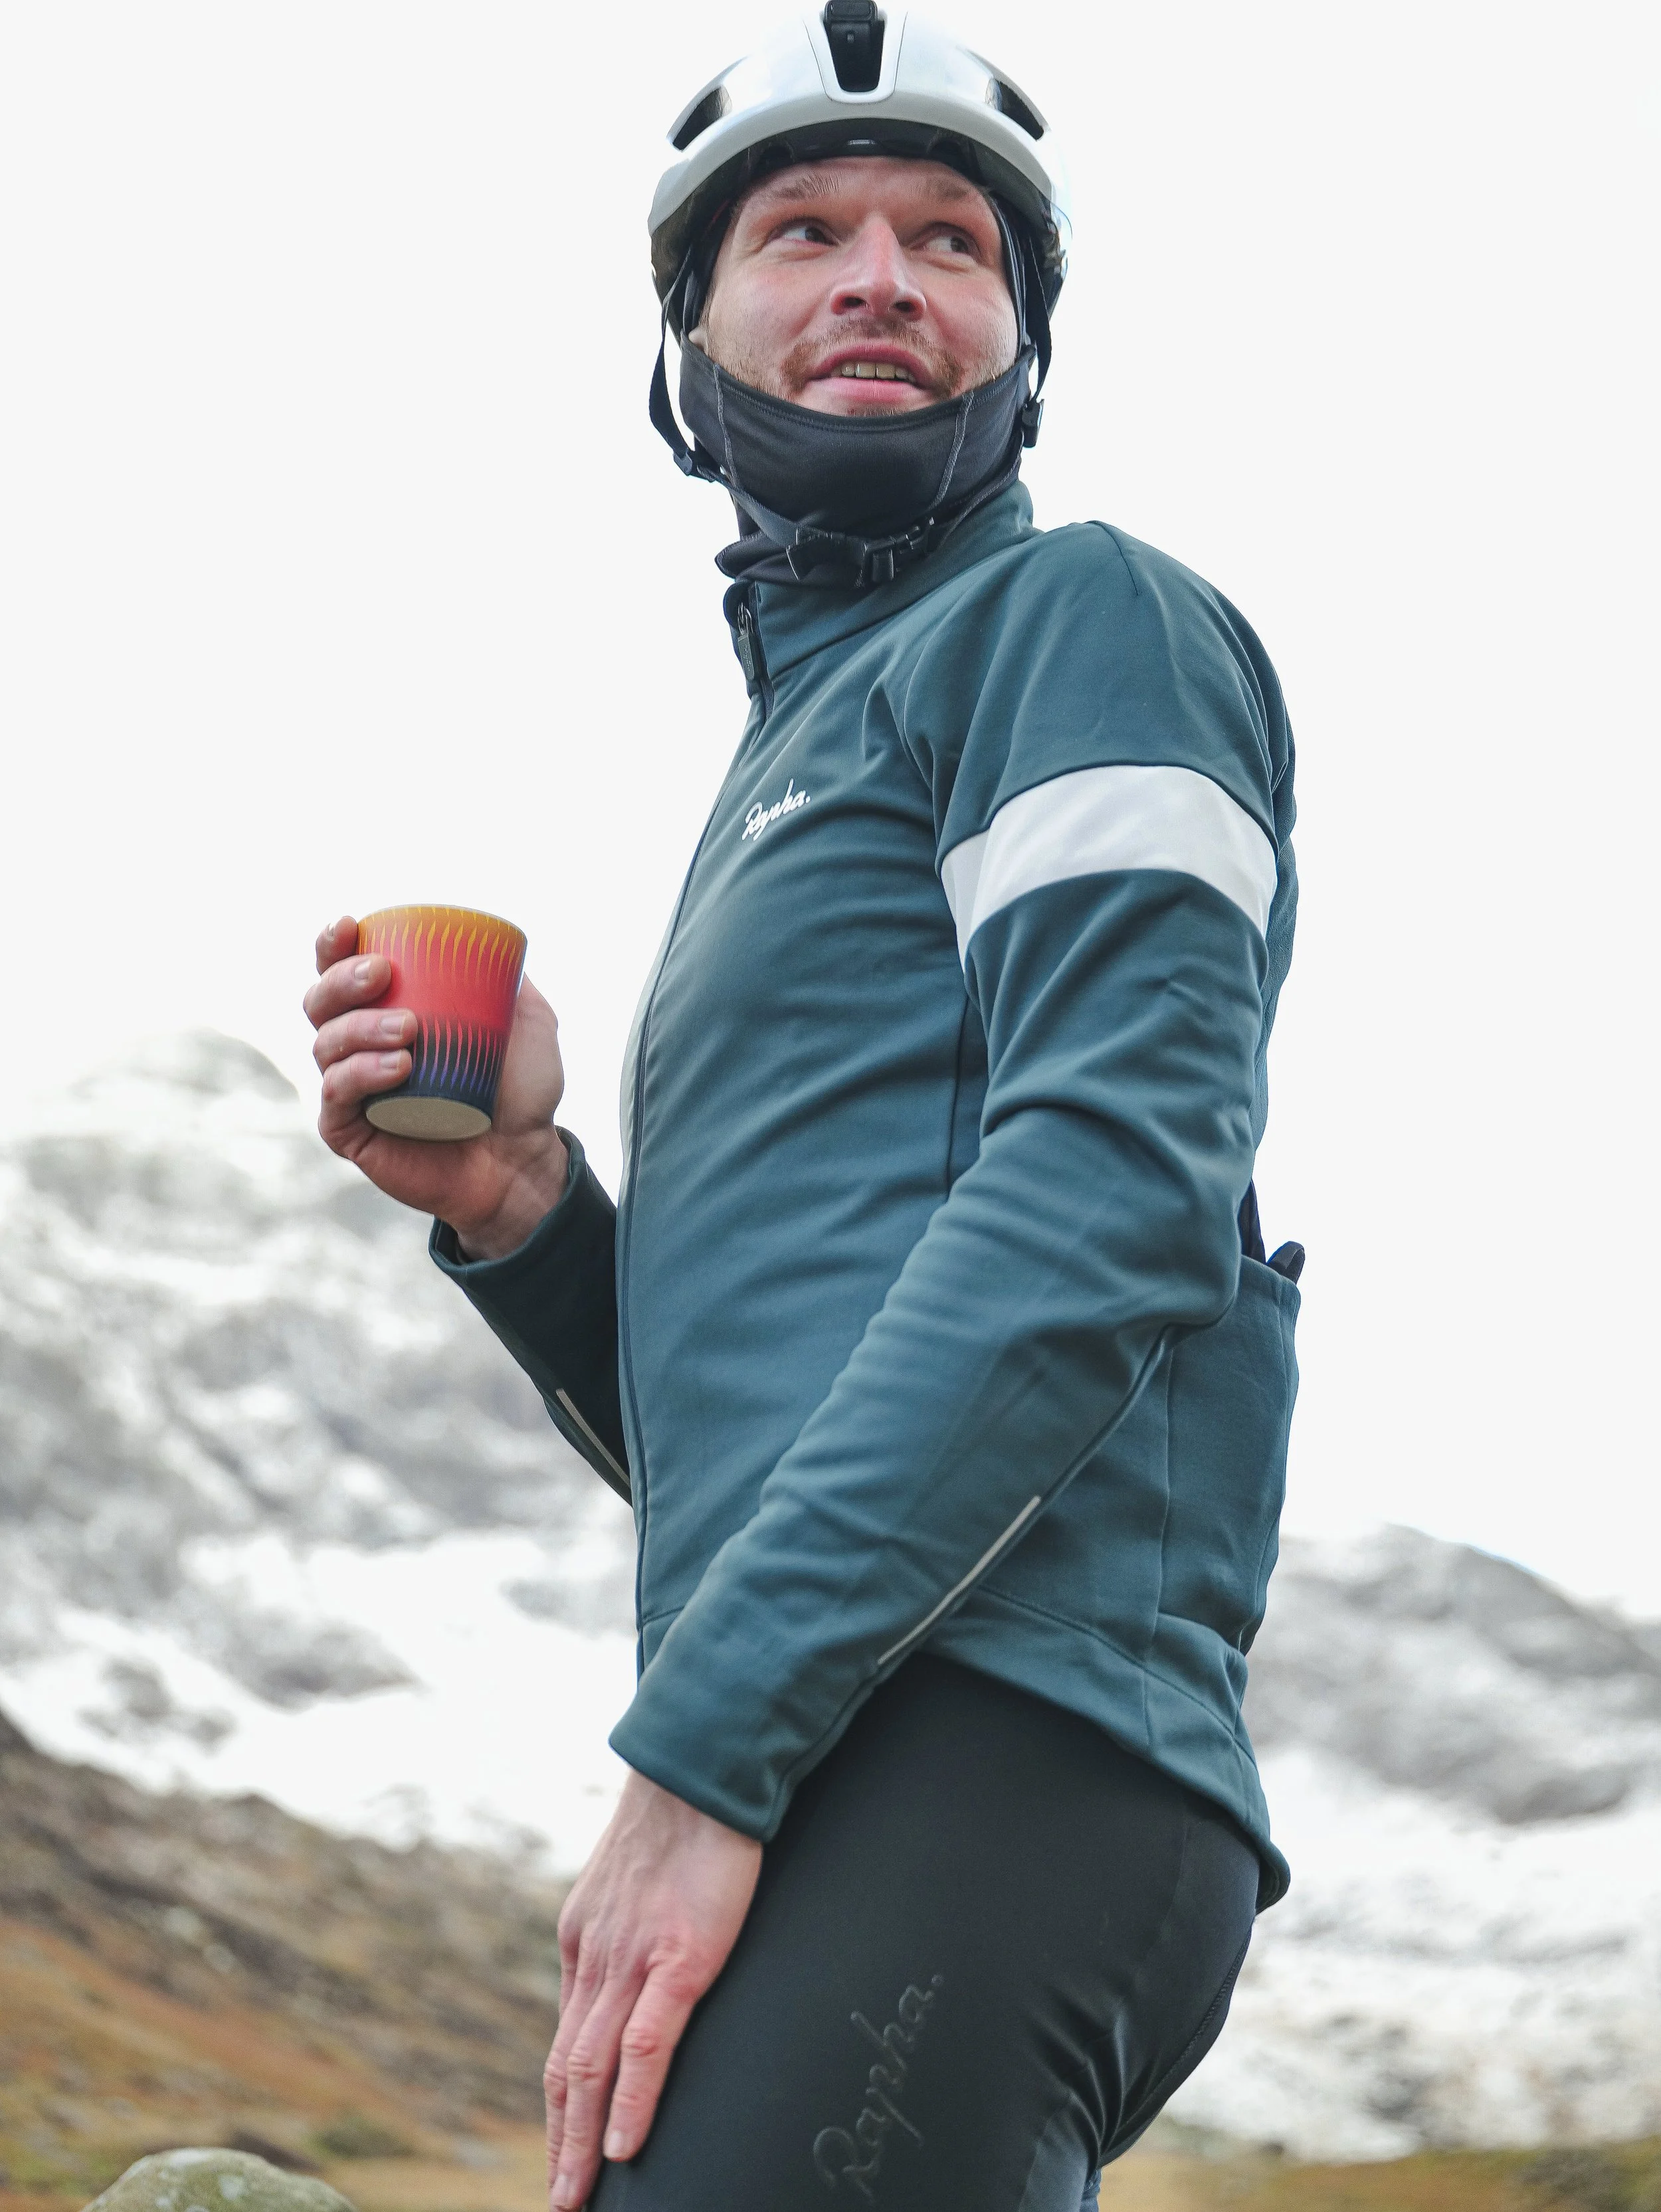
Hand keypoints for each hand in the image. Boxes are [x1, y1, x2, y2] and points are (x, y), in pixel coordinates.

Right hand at [304, 915, 568, 1256]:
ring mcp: (351, 1089)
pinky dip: (360, 1075)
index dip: (332, 944)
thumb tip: (491, 938)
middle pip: (320, 1001)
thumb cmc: (522, 1092)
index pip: (341, 969)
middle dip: (340, 980)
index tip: (350, 924)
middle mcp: (358, 1046)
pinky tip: (397, 1068)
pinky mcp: (349, 1132)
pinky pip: (336, 1095)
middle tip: (380, 974)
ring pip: (326, 1045)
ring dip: (359, 1028)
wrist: (526, 1159)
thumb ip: (507, 977)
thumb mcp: (528, 1022)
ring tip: (407, 1031)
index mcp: (387, 1011)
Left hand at [546, 1769, 761, 2207]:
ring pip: (592, 2067)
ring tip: (575, 2194)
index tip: (562, 2149)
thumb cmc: (682, 1821)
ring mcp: (633, 1960)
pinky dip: (631, 2100)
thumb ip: (626, 1930)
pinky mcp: (679, 1957)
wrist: (701, 1769)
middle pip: (566, 2067)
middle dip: (559, 2140)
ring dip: (580, 2141)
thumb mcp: (636, 1884)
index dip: (561, 2102)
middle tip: (559, 2198)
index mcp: (583, 1941)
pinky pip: (645, 2044)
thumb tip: (638, 1967)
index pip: (565, 2038)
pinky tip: (624, 2146)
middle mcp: (595, 1957)